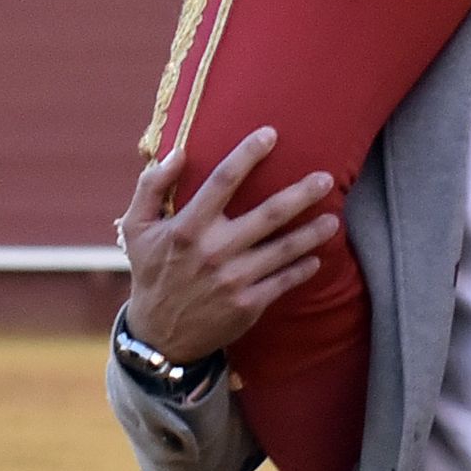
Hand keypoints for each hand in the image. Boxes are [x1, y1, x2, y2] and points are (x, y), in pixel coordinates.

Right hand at [118, 130, 338, 364]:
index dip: (247, 154)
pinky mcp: (247, 305)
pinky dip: (302, 268)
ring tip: (334, 219)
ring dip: (312, 233)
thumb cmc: (151, 272)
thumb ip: (151, 185)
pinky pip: (282, 281)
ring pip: (283, 249)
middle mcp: (214, 251)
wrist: (159, 337)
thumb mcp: (137, 228)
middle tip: (327, 178)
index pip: (222, 181)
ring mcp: (233, 280)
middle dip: (301, 194)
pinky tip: (317, 256)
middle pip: (267, 214)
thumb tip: (178, 151)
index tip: (270, 134)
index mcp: (187, 228)